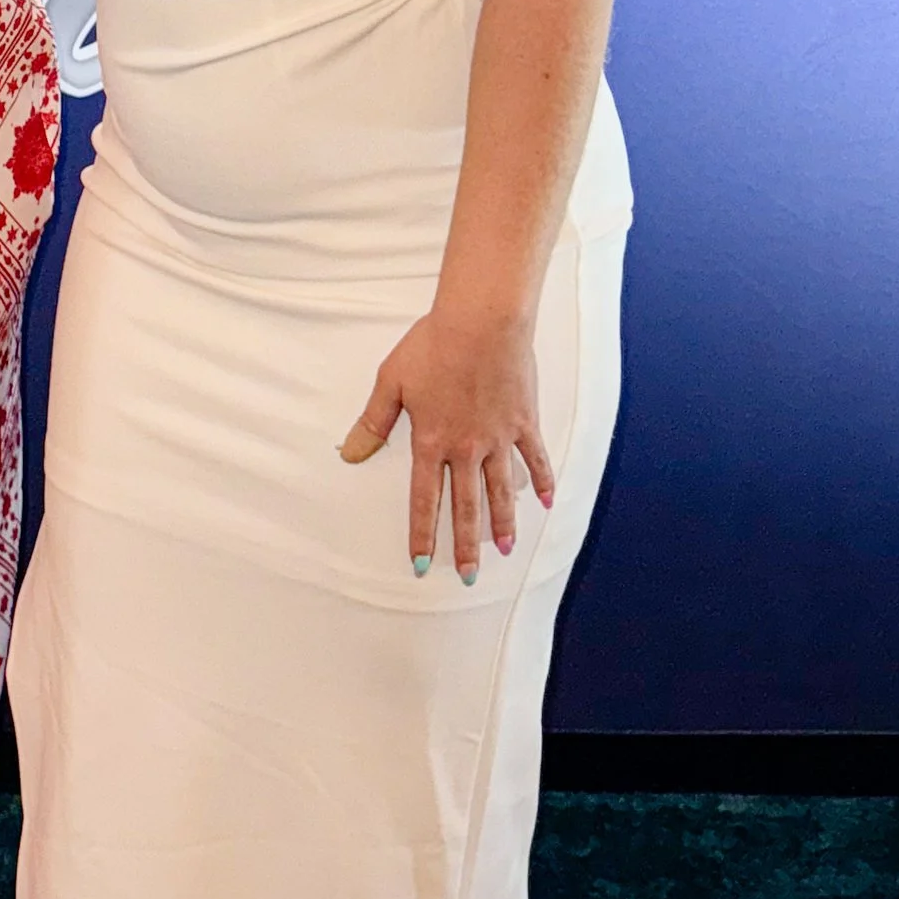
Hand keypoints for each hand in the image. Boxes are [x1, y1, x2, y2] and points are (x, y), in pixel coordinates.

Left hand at [339, 308, 554, 577]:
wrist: (482, 323)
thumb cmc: (433, 345)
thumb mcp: (391, 382)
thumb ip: (372, 423)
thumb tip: (349, 453)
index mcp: (431, 442)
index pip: (424, 499)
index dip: (422, 534)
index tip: (423, 564)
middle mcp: (466, 448)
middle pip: (466, 507)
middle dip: (466, 545)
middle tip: (469, 575)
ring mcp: (499, 438)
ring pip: (502, 491)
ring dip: (503, 523)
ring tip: (506, 549)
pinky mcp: (523, 422)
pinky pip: (535, 459)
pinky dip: (543, 481)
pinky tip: (548, 502)